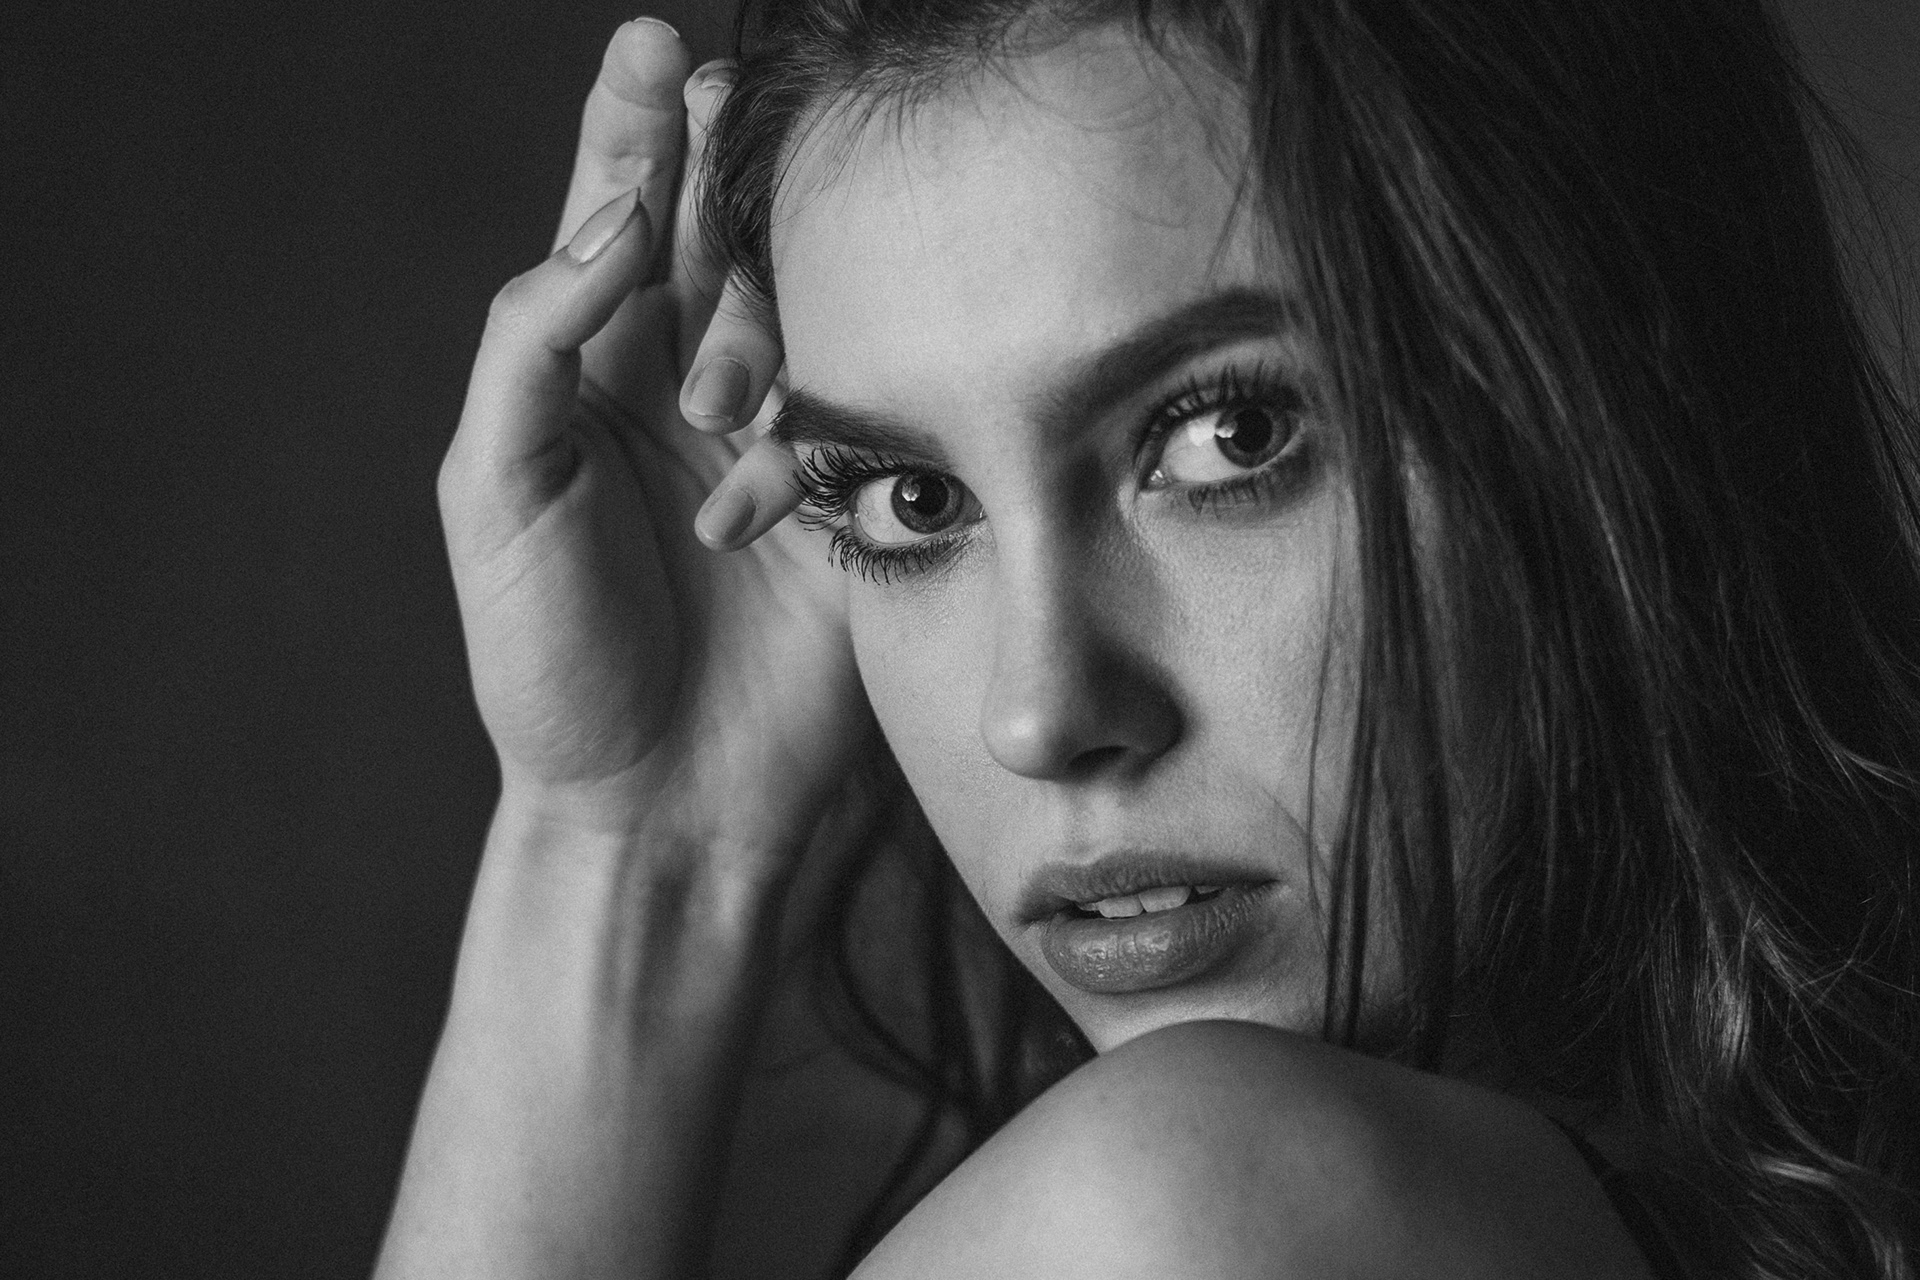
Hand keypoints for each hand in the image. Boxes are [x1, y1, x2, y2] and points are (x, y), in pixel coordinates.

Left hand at [438, 19, 867, 863]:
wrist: (660, 804)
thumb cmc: (551, 659)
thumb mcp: (493, 492)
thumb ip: (532, 345)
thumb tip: (608, 227)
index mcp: (591, 372)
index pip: (617, 216)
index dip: (632, 127)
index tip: (649, 46)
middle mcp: (690, 384)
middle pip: (725, 227)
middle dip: (719, 182)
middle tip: (718, 141)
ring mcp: (783, 437)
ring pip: (803, 307)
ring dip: (754, 330)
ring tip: (712, 412)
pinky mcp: (859, 494)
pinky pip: (861, 413)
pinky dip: (806, 443)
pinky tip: (753, 515)